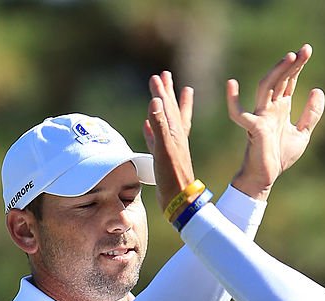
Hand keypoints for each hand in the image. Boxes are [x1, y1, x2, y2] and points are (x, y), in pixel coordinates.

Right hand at [144, 71, 195, 211]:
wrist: (179, 201)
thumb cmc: (173, 176)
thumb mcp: (165, 148)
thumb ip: (160, 125)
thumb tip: (156, 101)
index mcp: (176, 134)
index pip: (168, 107)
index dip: (163, 92)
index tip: (158, 76)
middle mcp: (175, 139)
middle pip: (171, 110)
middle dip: (167, 93)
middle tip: (165, 75)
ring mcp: (170, 149)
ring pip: (165, 123)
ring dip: (162, 109)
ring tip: (160, 97)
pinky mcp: (164, 160)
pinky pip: (156, 140)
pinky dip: (151, 131)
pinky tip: (146, 126)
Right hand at [228, 43, 324, 200]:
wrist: (266, 178)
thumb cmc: (280, 156)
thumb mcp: (302, 134)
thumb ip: (311, 114)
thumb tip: (317, 89)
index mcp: (281, 107)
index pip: (289, 81)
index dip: (297, 66)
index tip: (307, 50)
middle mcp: (270, 107)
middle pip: (281, 79)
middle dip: (292, 64)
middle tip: (305, 50)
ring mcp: (260, 116)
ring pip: (266, 87)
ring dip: (277, 72)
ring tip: (290, 57)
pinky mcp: (253, 128)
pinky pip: (239, 114)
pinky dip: (233, 101)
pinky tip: (231, 84)